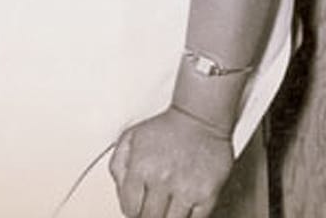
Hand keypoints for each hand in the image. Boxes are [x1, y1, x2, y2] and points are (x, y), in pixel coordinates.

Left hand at [108, 106, 233, 217]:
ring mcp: (186, 189)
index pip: (130, 209)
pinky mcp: (207, 194)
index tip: (138, 206)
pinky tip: (183, 206)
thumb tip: (121, 195)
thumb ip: (118, 167)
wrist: (200, 117)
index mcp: (141, 167)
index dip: (132, 210)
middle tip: (153, 207)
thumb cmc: (165, 128)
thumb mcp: (131, 137)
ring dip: (167, 217)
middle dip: (148, 215)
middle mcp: (162, 179)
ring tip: (167, 206)